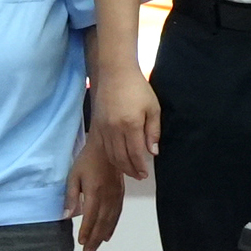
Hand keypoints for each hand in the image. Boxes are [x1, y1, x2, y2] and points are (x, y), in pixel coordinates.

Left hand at [66, 138, 125, 250]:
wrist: (108, 146)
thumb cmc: (87, 159)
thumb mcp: (73, 176)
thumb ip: (70, 196)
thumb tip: (66, 216)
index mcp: (94, 192)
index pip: (90, 217)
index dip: (86, 232)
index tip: (81, 243)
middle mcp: (107, 196)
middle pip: (102, 222)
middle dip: (95, 239)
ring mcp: (116, 195)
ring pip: (111, 220)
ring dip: (104, 235)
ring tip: (97, 247)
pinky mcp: (120, 193)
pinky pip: (118, 212)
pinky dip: (113, 225)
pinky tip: (108, 234)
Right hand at [92, 63, 159, 179]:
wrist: (115, 75)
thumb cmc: (138, 89)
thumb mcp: (153, 108)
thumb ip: (153, 131)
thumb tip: (153, 152)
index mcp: (130, 124)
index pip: (135, 153)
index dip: (141, 166)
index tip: (146, 174)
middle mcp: (114, 129)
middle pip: (121, 158)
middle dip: (131, 170)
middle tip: (140, 176)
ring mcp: (103, 129)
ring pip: (110, 155)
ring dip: (121, 166)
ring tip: (131, 171)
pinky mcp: (96, 127)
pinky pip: (102, 148)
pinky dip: (110, 158)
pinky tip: (118, 160)